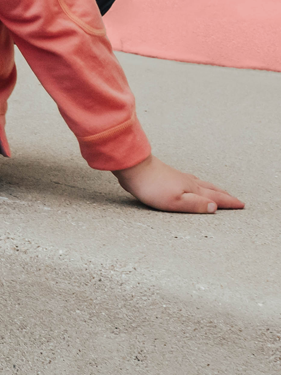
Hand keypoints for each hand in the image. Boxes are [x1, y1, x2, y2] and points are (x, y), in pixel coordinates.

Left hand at [114, 154, 244, 212]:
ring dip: (212, 188)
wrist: (133, 167)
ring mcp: (178, 177)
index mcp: (192, 189)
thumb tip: (215, 207)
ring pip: (200, 184)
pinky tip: (192, 182)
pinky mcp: (167, 175)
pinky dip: (197, 183)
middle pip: (211, 189)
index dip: (229, 202)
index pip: (215, 197)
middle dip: (224, 195)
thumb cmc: (152, 186)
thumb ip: (195, 205)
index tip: (241, 205)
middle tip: (235, 199)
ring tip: (218, 191)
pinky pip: (189, 180)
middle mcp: (188, 182)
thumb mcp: (175, 201)